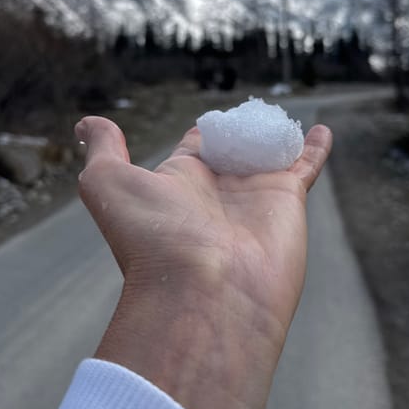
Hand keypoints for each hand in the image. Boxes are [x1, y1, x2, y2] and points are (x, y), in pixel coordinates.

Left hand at [75, 115, 331, 408]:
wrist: (205, 293)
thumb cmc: (152, 239)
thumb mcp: (109, 183)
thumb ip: (103, 148)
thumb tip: (86, 124)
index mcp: (180, 183)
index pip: (195, 148)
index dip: (202, 132)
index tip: (209, 120)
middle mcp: (218, 190)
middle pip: (234, 151)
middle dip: (241, 134)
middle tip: (251, 115)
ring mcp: (255, 194)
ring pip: (270, 154)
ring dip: (277, 136)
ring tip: (284, 120)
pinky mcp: (288, 199)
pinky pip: (306, 164)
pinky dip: (315, 147)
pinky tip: (322, 130)